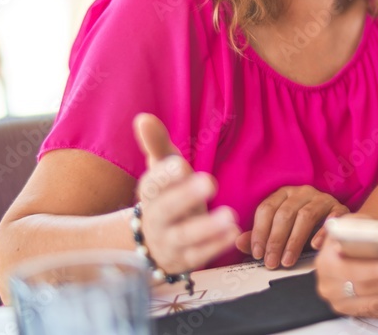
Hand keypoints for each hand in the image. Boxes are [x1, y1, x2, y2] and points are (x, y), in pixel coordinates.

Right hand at [133, 113, 239, 273]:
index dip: (165, 175)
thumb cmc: (164, 196)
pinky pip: (199, 255)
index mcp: (151, 193)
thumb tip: (143, 118)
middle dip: (186, 197)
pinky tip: (234, 233)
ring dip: (207, 228)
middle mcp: (157, 217)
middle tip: (209, 182)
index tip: (180, 164)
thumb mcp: (161, 170)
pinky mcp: (184, 259)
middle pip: (167, 209)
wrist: (147, 243)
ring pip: (185, 237)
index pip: (153, 183)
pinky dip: (215, 246)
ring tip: (230, 216)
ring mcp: (169, 241)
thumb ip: (156, 144)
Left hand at [235, 185, 348, 268]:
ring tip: (287, 261)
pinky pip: (332, 217)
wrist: (334, 222)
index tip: (257, 253)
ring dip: (294, 241)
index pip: (266, 209)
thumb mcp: (280, 232)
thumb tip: (238, 242)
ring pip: (306, 215)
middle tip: (271, 262)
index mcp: (284, 194)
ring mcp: (322, 198)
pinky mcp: (339, 208)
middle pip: (285, 213)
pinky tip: (315, 246)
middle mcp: (302, 192)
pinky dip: (323, 232)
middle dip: (276, 241)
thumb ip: (260, 237)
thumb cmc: (303, 228)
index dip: (260, 232)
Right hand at [315, 228, 377, 317]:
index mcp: (326, 264)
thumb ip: (365, 229)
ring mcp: (346, 303)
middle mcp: (332, 288)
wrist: (343, 249)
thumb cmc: (350, 235)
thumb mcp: (352, 224)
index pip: (352, 270)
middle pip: (371, 290)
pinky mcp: (361, 311)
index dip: (377, 270)